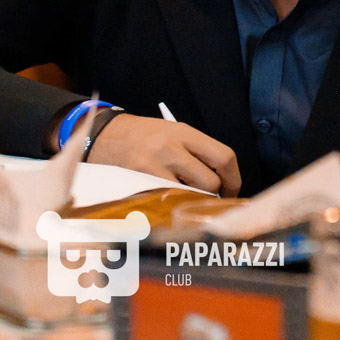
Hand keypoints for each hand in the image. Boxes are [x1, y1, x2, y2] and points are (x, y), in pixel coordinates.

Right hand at [87, 114, 241, 196]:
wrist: (106, 136)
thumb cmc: (146, 138)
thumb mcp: (174, 133)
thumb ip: (198, 153)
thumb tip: (223, 185)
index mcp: (184, 132)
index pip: (223, 157)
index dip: (233, 179)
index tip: (230, 189)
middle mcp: (170, 147)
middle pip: (209, 182)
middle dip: (214, 196)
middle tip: (210, 200)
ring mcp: (154, 166)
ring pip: (190, 196)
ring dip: (194, 203)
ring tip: (189, 201)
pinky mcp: (139, 181)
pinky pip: (168, 202)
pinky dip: (174, 207)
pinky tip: (170, 204)